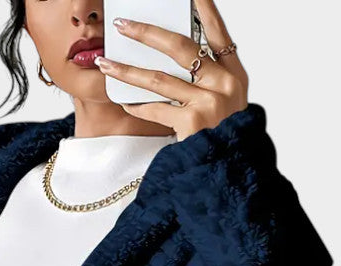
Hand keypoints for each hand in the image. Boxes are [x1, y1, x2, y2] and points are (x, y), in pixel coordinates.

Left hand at [95, 0, 248, 139]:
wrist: (229, 174)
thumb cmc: (224, 139)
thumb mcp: (226, 105)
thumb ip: (208, 80)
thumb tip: (171, 57)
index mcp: (235, 75)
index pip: (218, 33)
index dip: (204, 10)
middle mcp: (224, 85)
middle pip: (180, 48)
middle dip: (146, 33)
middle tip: (122, 24)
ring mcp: (209, 103)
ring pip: (159, 79)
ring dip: (127, 70)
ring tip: (105, 63)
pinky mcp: (192, 124)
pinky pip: (156, 109)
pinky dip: (138, 106)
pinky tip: (125, 103)